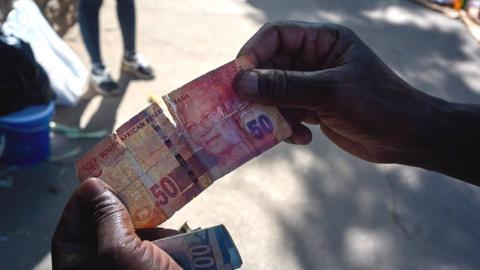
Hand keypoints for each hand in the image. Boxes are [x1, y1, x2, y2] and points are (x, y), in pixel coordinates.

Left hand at [51, 178, 181, 269]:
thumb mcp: (118, 251)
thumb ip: (106, 216)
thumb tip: (95, 184)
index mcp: (80, 260)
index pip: (75, 218)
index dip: (88, 195)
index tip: (108, 173)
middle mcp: (102, 261)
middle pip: (108, 220)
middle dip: (128, 203)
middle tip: (144, 183)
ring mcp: (130, 264)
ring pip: (138, 229)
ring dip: (156, 221)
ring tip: (168, 212)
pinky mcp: (154, 265)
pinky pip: (159, 242)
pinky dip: (171, 237)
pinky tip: (180, 238)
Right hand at [234, 21, 454, 166]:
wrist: (407, 137)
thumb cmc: (378, 105)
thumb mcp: (330, 92)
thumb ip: (285, 87)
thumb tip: (242, 83)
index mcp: (323, 41)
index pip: (277, 36)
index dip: (254, 52)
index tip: (239, 76)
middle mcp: (315, 59)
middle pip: (270, 66)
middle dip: (260, 90)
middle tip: (246, 110)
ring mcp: (312, 84)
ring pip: (275, 93)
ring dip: (274, 113)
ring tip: (284, 129)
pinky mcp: (313, 107)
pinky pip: (286, 112)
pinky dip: (287, 126)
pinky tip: (301, 138)